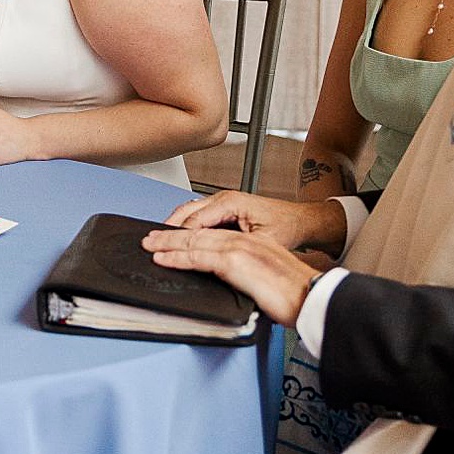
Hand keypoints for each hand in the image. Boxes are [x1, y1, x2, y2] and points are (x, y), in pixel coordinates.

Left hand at [140, 224, 323, 326]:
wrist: (314, 297)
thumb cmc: (299, 295)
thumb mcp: (270, 280)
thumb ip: (250, 277)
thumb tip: (238, 287)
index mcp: (254, 243)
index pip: (214, 235)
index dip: (192, 235)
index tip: (175, 238)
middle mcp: (245, 241)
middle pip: (199, 234)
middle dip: (172, 235)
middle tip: (152, 238)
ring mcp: (238, 249)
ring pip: (194, 242)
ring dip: (168, 243)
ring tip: (150, 245)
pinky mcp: (233, 263)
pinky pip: (197, 257)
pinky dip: (176, 258)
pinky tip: (162, 259)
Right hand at [166, 190, 348, 255]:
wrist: (303, 220)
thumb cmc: (288, 227)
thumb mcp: (262, 242)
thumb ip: (236, 247)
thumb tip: (214, 256)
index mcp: (231, 202)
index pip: (195, 222)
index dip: (178, 237)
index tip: (163, 249)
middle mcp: (224, 198)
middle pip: (186, 212)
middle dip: (168, 228)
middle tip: (150, 241)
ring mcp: (224, 201)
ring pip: (189, 211)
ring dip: (174, 225)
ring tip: (158, 239)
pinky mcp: (225, 207)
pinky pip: (198, 213)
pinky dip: (185, 224)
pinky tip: (178, 236)